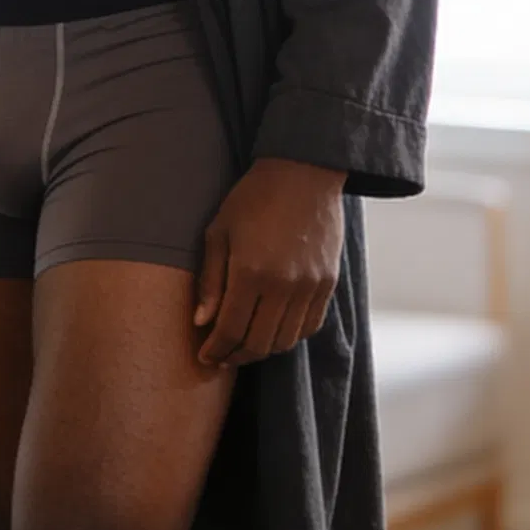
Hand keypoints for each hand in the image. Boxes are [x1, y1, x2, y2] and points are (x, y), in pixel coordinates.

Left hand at [192, 157, 344, 368]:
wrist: (303, 172)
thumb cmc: (253, 198)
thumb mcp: (219, 232)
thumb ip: (211, 281)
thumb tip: (202, 322)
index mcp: (250, 272)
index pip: (231, 330)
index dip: (216, 350)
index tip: (205, 356)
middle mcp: (283, 286)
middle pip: (259, 343)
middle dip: (236, 355)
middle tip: (222, 356)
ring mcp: (309, 287)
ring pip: (286, 340)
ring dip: (263, 350)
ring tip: (245, 345)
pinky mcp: (328, 283)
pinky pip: (310, 326)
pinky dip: (290, 336)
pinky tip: (274, 330)